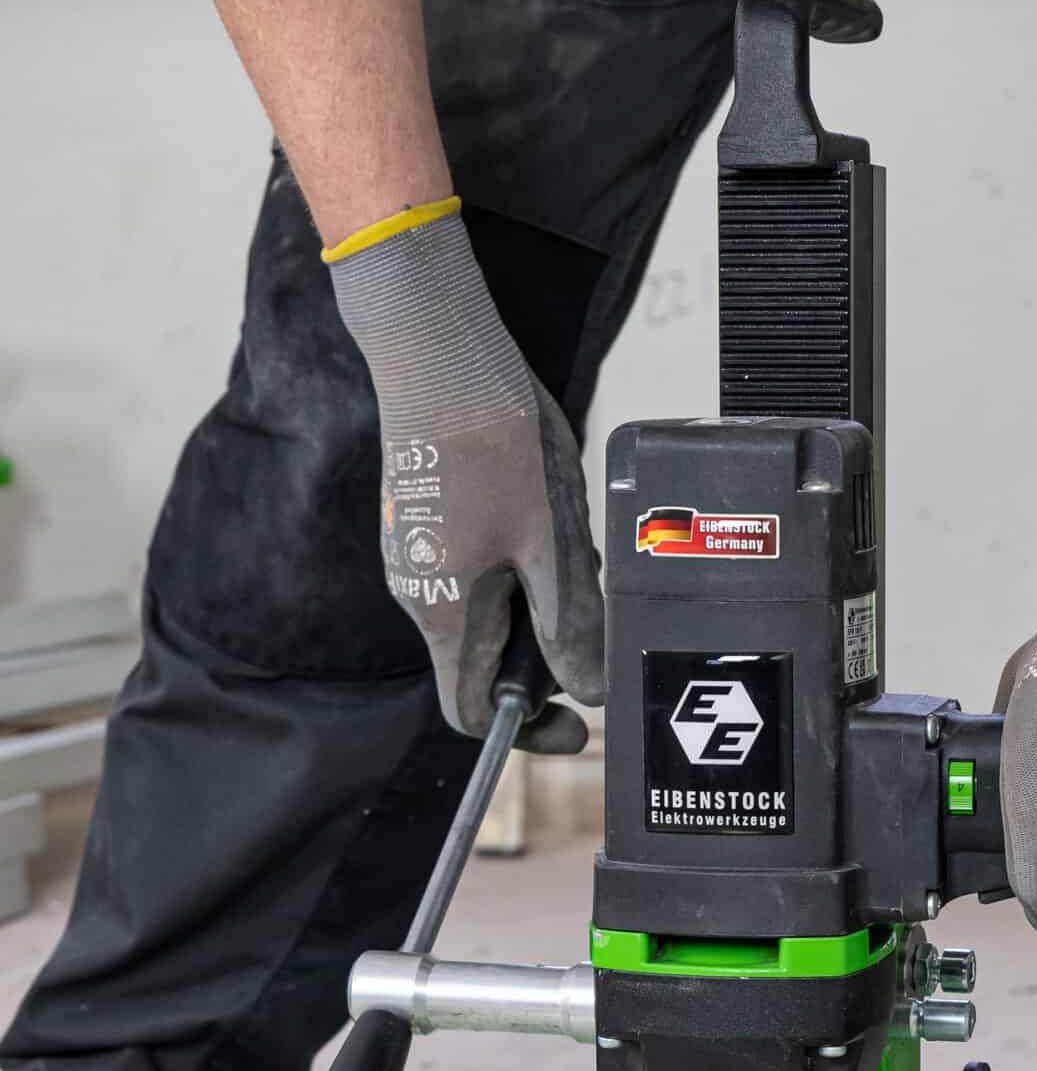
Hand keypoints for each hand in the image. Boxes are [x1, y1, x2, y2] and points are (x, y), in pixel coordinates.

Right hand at [328, 201, 604, 735]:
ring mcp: (413, 553)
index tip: (575, 722)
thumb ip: (571, 628)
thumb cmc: (494, 439)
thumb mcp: (554, 545)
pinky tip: (543, 510)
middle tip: (589, 604)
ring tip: (567, 539)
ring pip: (486, 609)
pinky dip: (517, 561)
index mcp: (445, 616)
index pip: (473, 714)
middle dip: (544, 650)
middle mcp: (417, 594)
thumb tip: (588, 691)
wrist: (436, 341)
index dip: (527, 730)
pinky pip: (475, 566)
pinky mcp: (421, 517)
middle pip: (483, 661)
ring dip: (536, 598)